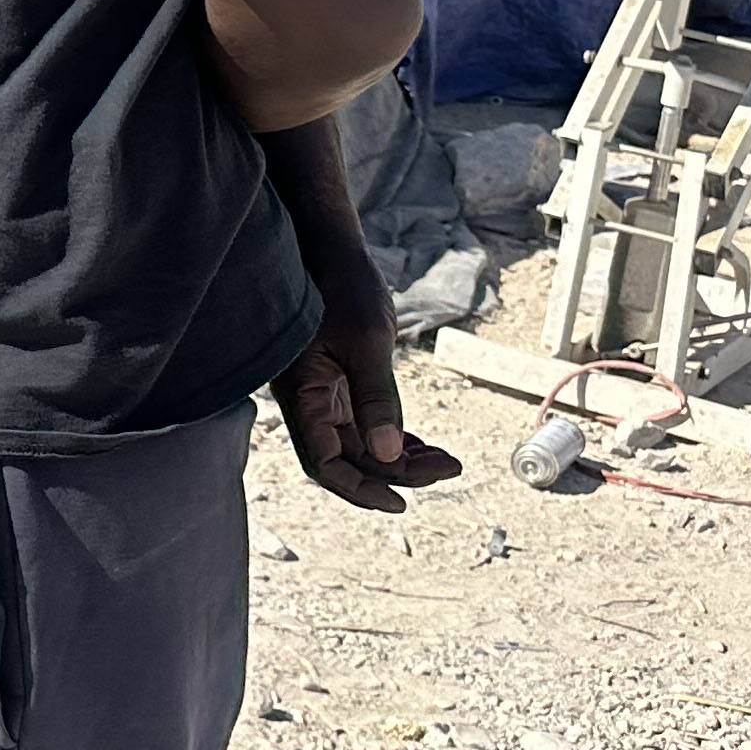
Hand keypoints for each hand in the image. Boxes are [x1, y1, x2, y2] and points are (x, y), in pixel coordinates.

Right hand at [269, 268, 461, 513]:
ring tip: (445, 460)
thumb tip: (390, 455)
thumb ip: (377, 399)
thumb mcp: (366, 340)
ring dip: (398, 456)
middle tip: (449, 468)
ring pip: (357, 443)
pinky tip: (422, 444)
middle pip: (346, 458)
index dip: (360, 490)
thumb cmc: (340, 286)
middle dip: (397, 471)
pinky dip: (392, 436)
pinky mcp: (335, 380)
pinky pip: (361, 422)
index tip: (402, 503)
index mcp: (301, 395)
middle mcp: (306, 400)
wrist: (326, 247)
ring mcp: (320, 391)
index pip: (325, 464)